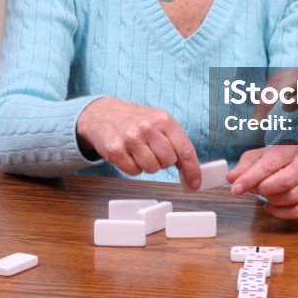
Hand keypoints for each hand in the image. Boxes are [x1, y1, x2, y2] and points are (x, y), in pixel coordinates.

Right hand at [76, 97, 200, 185]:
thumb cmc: (134, 119)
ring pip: (152, 169)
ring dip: (148, 165)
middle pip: (168, 161)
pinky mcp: (115, 150)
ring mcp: (130, 138)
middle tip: (152, 150)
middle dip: (163, 161)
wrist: (102, 114)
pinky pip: (134, 171)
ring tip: (139, 151)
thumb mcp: (158, 121)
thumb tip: (190, 170)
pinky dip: (133, 167)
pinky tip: (128, 154)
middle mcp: (147, 127)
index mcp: (163, 119)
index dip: (192, 170)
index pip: (185, 149)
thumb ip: (175, 141)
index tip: (195, 183)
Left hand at [227, 144, 297, 219]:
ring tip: (264, 195)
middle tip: (253, 189)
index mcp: (289, 148)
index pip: (269, 165)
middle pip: (284, 182)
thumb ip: (243, 167)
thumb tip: (232, 178)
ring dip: (273, 200)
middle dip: (263, 189)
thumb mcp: (255, 157)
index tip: (236, 188)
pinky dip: (282, 213)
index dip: (251, 179)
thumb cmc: (272, 159)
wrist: (290, 162)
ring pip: (293, 197)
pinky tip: (270, 207)